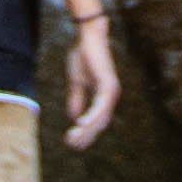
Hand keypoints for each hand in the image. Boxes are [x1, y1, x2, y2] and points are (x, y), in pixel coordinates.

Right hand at [62, 17, 121, 149]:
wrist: (87, 36)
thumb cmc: (83, 56)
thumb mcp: (77, 82)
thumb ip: (77, 99)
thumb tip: (75, 118)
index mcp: (104, 96)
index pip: (97, 121)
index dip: (87, 133)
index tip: (73, 142)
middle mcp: (110, 96)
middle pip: (100, 123)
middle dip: (86, 136)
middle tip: (71, 144)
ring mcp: (111, 91)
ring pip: (101, 118)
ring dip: (87, 130)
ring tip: (73, 138)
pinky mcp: (107, 85)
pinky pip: (100, 107)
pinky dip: (91, 117)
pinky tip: (82, 124)